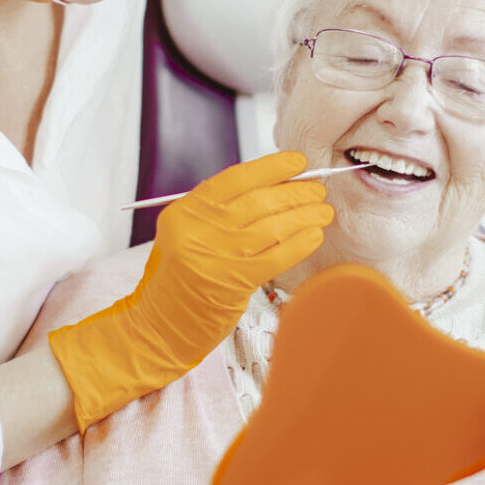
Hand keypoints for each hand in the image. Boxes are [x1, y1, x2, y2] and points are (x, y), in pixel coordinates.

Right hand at [148, 149, 331, 317]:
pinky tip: (315, 236)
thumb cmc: (178, 276)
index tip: (297, 162)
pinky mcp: (235, 282)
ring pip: (273, 226)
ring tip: (323, 212)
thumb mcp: (186, 232)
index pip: (235, 178)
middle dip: (296, 192)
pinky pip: (277, 257)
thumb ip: (219, 210)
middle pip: (259, 201)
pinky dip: (300, 244)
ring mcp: (217, 256)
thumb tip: (273, 187)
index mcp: (187, 211)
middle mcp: (200, 230)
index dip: (271, 167)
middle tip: (317, 190)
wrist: (161, 323)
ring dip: (304, 216)